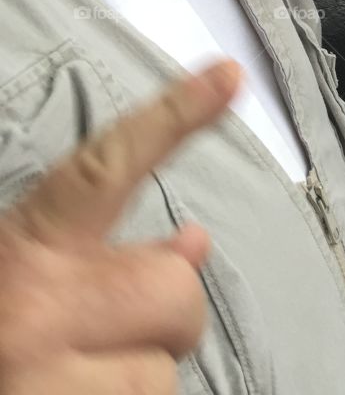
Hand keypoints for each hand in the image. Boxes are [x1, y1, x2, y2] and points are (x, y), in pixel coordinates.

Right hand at [0, 61, 241, 394]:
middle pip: (174, 291)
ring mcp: (49, 380)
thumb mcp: (19, 270)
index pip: (108, 165)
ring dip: (138, 375)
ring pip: (163, 373)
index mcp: (25, 247)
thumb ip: (97, 249)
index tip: (228, 76)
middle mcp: (37, 308)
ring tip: (79, 379)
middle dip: (169, 313)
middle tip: (120, 329)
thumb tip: (196, 244)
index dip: (174, 116)